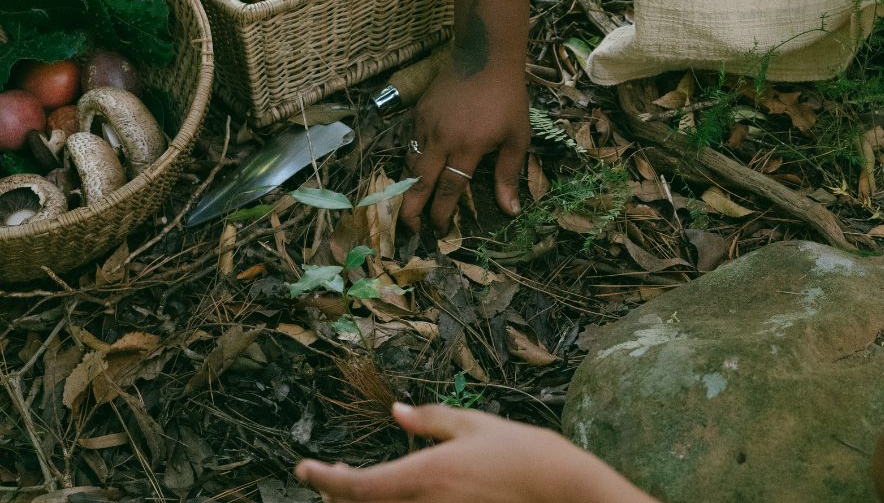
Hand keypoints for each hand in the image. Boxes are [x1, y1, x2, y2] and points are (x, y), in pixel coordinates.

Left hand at [295, 404, 658, 502]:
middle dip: (338, 495)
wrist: (561, 489)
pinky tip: (395, 494)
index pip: (357, 486)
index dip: (323, 480)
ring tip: (353, 488)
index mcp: (425, 475)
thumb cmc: (520, 451)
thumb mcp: (473, 424)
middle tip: (325, 480)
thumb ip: (430, 419)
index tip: (303, 470)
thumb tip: (396, 411)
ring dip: (364, 502)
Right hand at [400, 64, 529, 233]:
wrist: (485, 57)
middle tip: (410, 229)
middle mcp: (441, 140)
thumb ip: (508, 174)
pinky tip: (417, 171)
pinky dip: (412, 161)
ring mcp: (426, 125)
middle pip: (418, 183)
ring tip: (410, 204)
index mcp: (467, 148)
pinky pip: (411, 143)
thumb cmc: (507, 98)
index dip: (441, 214)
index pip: (448, 191)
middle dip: (411, 210)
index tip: (439, 231)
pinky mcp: (418, 112)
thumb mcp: (517, 137)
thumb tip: (511, 210)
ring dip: (409, 187)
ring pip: (410, 164)